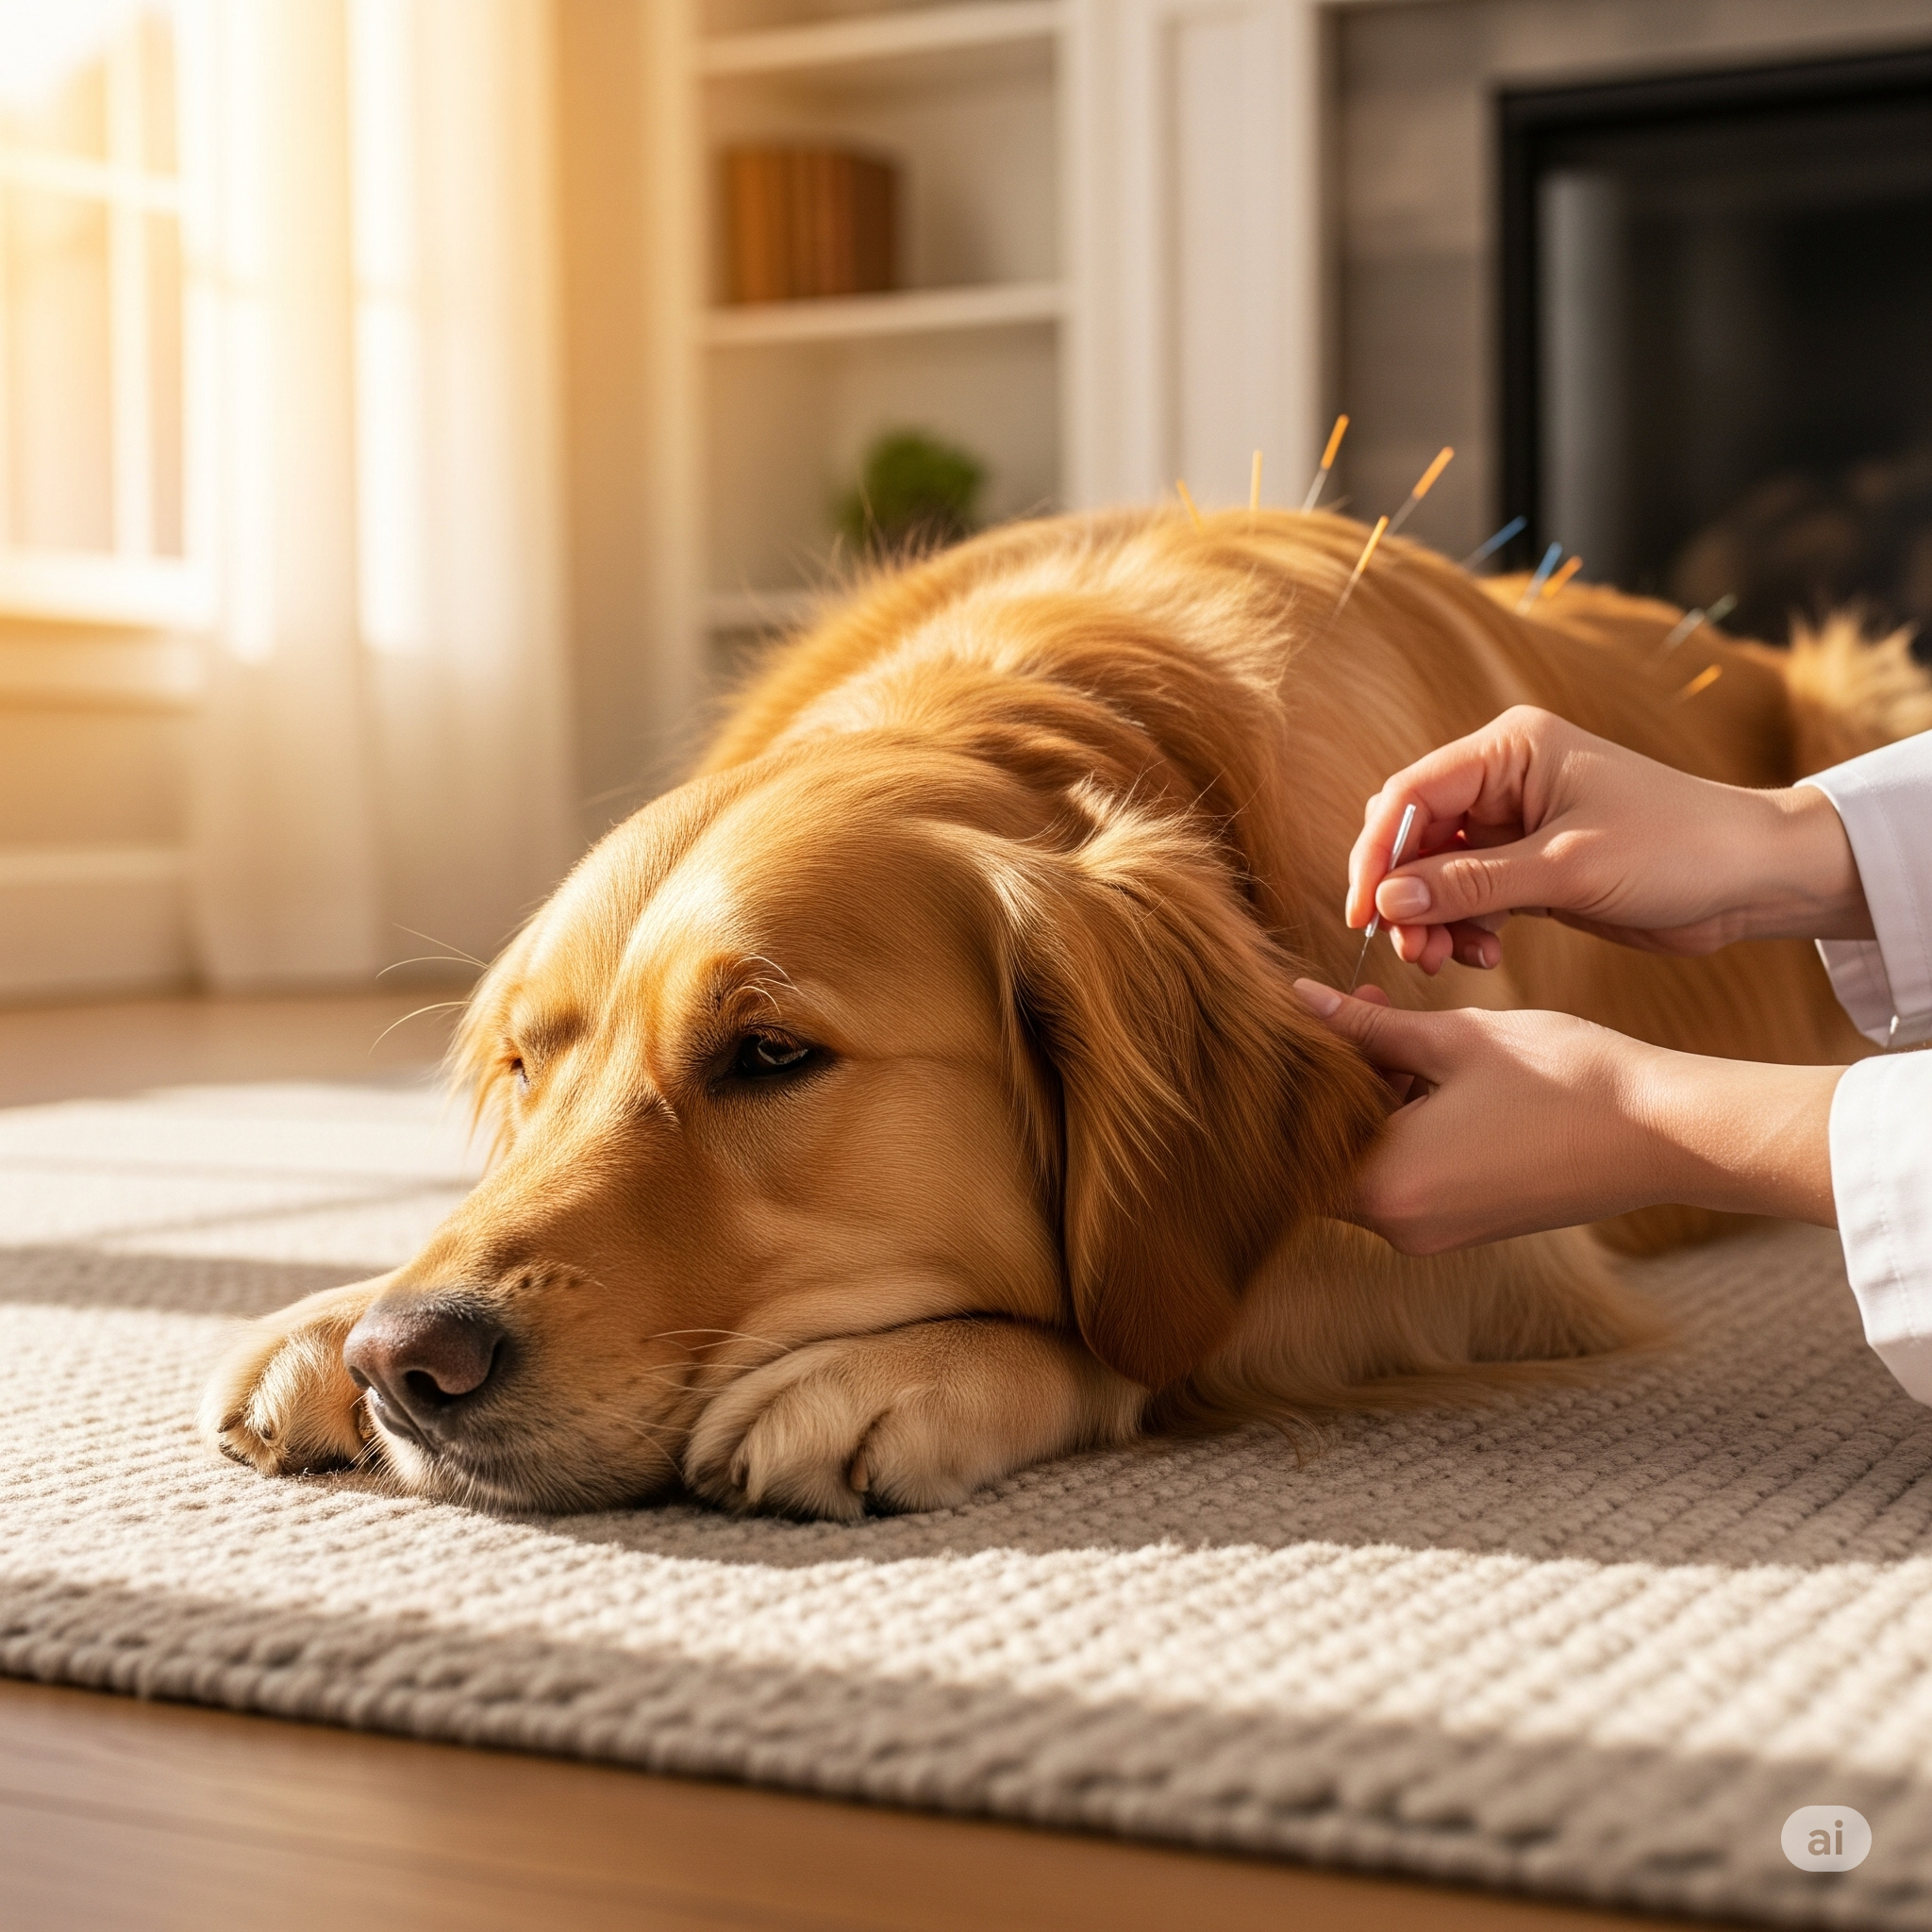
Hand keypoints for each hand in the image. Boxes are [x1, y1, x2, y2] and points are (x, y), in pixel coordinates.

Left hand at [1292, 980, 1842, 1252]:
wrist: (1667, 1133)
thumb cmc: (1564, 1078)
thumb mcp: (1455, 1039)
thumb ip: (1367, 1027)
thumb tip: (1297, 1001)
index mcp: (1386, 1187)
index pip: (1297, 1140)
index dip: (1299, 1077)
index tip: (1309, 1023)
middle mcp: (1401, 1228)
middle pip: (1330, 1151)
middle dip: (1339, 1081)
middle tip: (1357, 1009)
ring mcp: (1435, 1235)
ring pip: (1372, 1161)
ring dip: (1376, 1100)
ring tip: (1402, 1027)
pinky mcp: (1467, 1228)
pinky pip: (1411, 1175)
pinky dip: (1408, 1127)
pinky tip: (1434, 1069)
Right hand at [1344, 707, 1873, 973]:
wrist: (1753, 877)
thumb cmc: (1675, 848)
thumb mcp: (1566, 870)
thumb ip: (1469, 885)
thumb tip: (1386, 902)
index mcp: (1509, 750)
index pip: (1411, 796)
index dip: (1376, 856)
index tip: (1362, 914)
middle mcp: (1504, 779)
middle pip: (1414, 836)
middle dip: (1404, 896)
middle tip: (1413, 952)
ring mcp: (1515, 824)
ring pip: (1436, 874)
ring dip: (1432, 921)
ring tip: (1448, 963)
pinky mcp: (1530, 866)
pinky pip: (1469, 897)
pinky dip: (1465, 929)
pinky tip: (1484, 956)